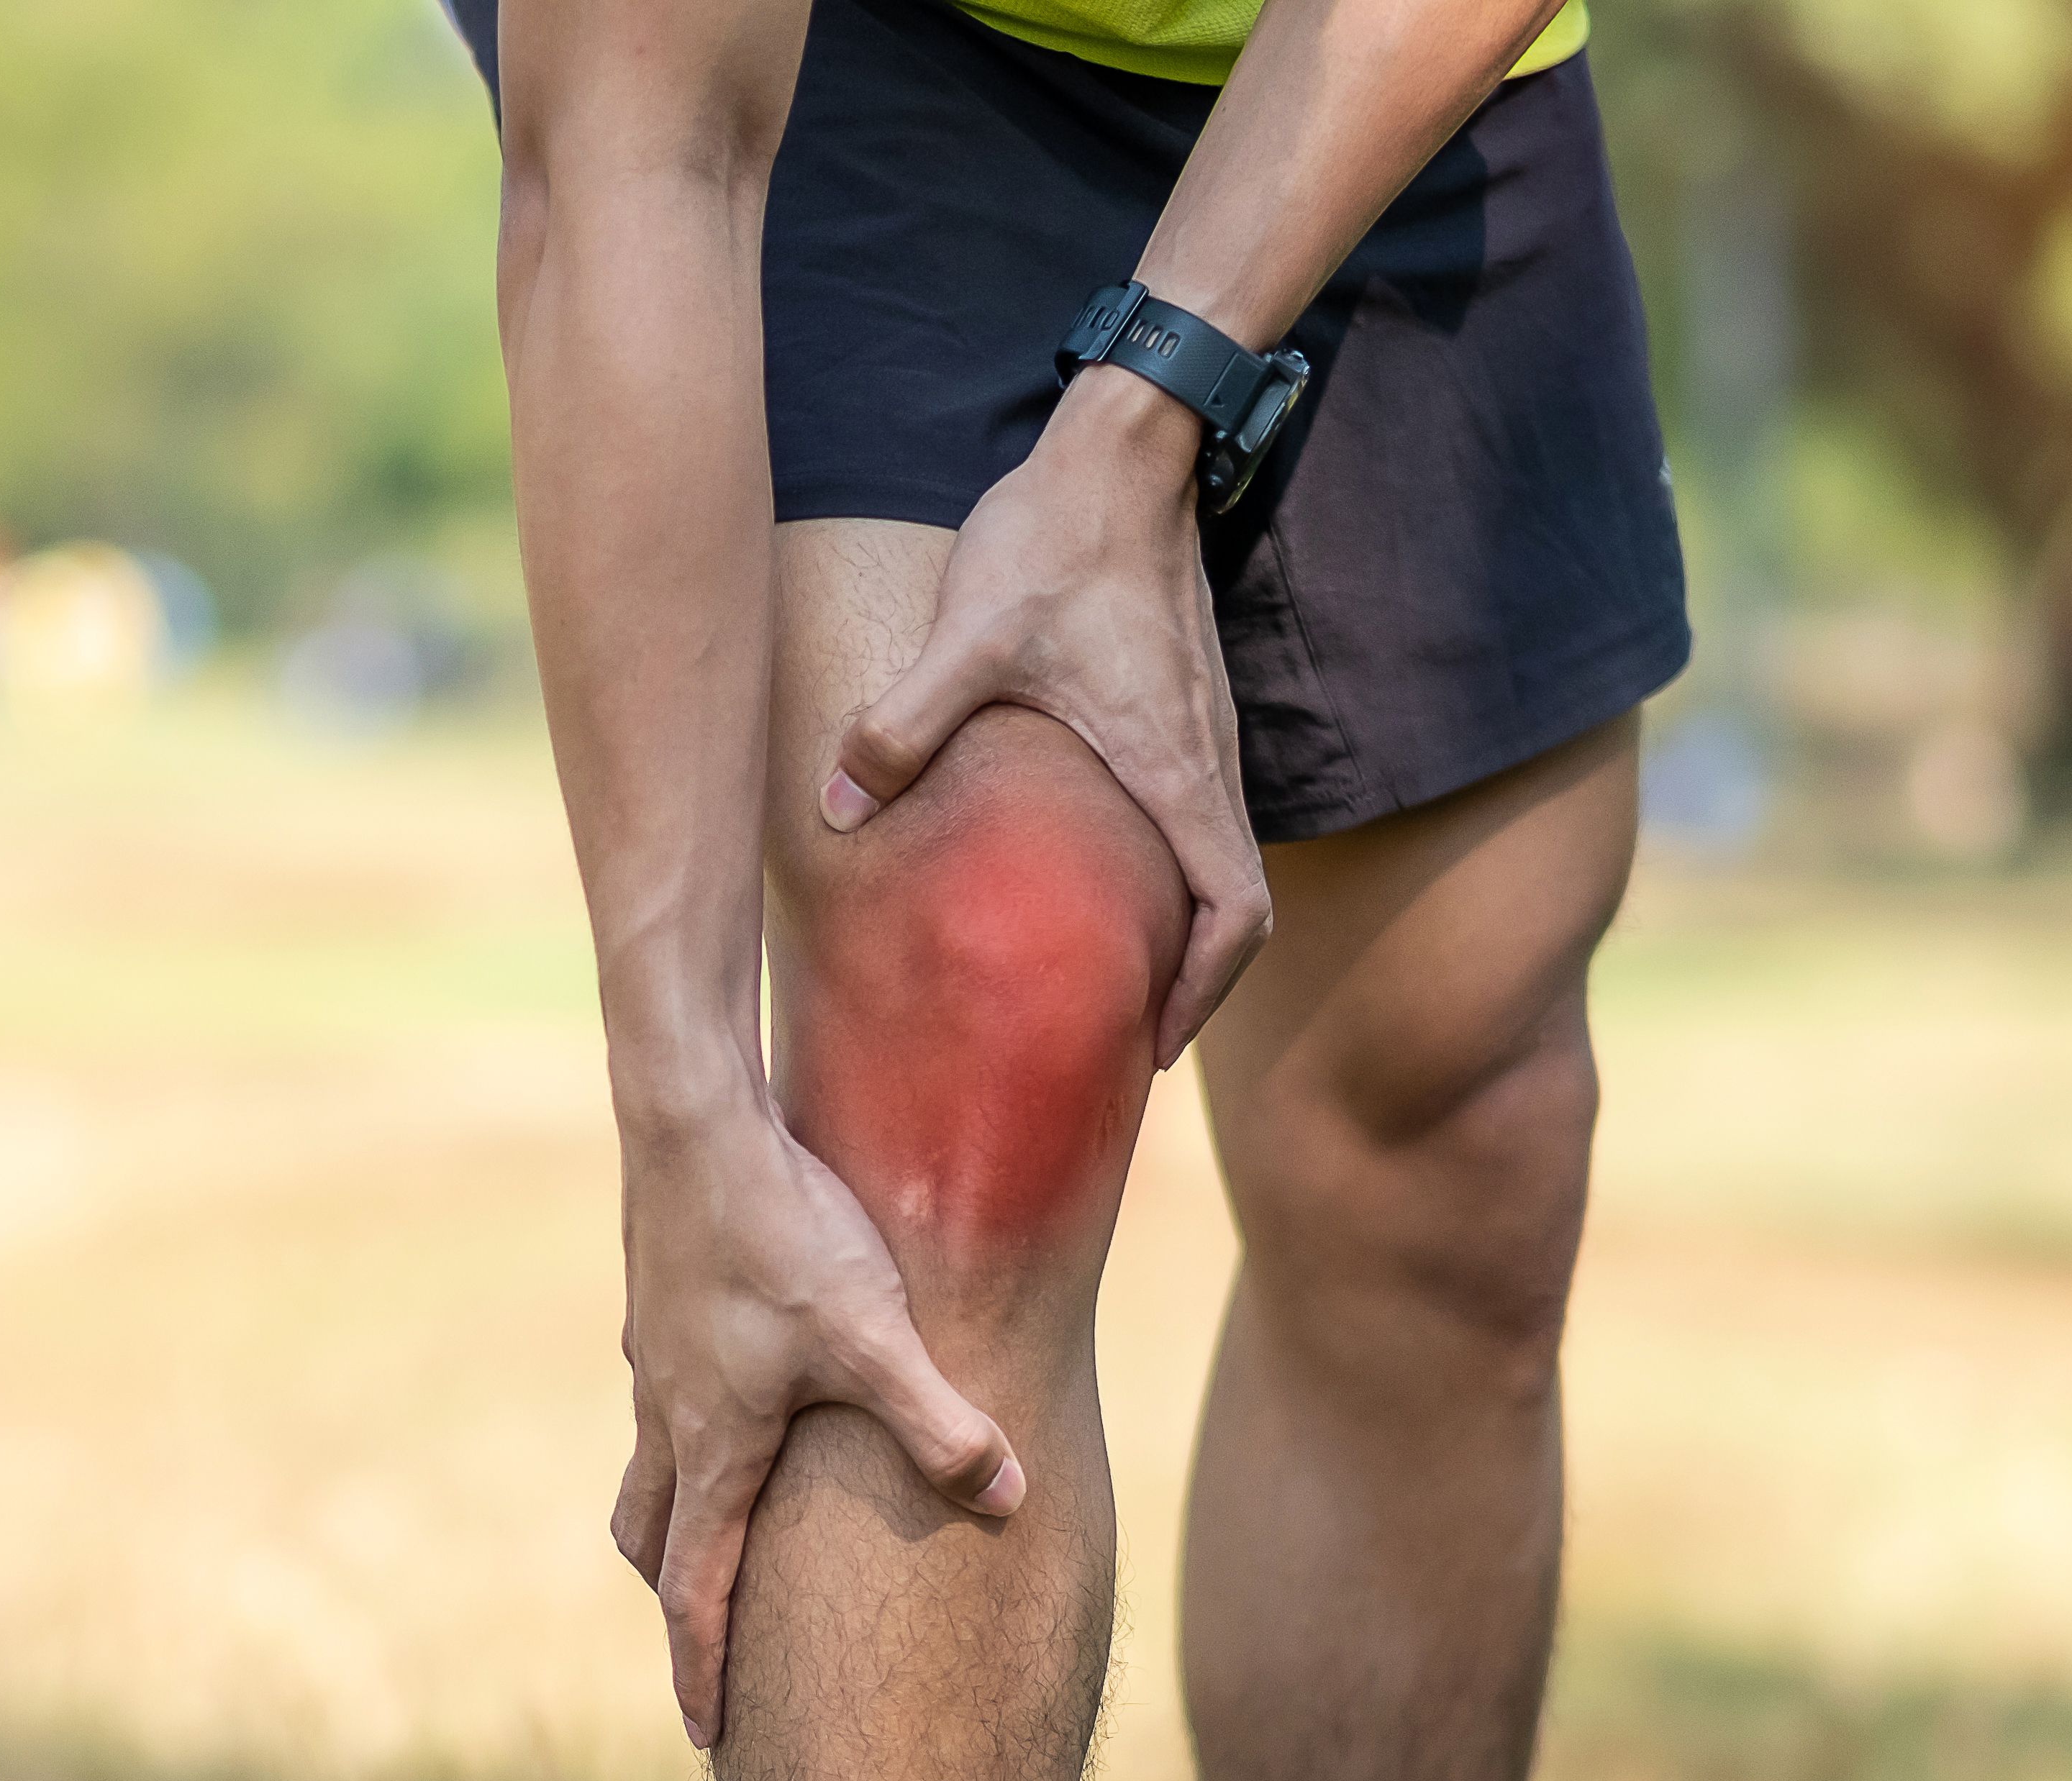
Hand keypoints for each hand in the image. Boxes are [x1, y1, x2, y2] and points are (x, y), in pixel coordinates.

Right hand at [611, 1091, 1025, 1747]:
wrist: (692, 1120)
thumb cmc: (782, 1232)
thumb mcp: (876, 1336)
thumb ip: (940, 1424)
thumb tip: (1011, 1496)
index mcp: (714, 1446)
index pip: (696, 1591)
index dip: (702, 1671)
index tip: (706, 1739)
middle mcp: (670, 1415)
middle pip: (654, 1539)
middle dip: (679, 1597)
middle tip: (709, 1640)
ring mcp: (656, 1360)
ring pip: (652, 1467)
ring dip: (680, 1513)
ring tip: (725, 1527)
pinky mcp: (659, 1307)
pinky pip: (667, 1398)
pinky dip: (694, 1431)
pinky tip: (744, 1394)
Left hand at [816, 374, 1270, 1068]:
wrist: (1123, 447)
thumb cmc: (1059, 538)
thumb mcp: (972, 636)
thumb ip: (903, 726)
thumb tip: (836, 808)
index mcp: (1175, 766)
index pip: (1235, 912)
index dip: (1205, 990)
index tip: (1152, 1042)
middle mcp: (1206, 760)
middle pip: (1234, 909)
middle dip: (1189, 985)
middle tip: (1118, 1039)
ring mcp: (1201, 734)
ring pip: (1217, 864)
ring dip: (1179, 931)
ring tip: (1106, 983)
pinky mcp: (1182, 707)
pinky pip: (1195, 820)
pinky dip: (1166, 875)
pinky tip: (1095, 887)